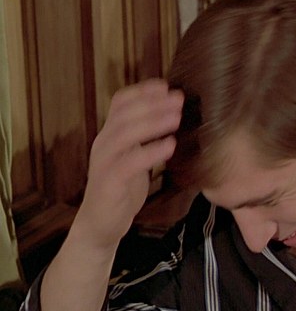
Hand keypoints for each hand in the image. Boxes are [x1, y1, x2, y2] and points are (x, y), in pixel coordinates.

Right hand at [75, 79, 182, 248]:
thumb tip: (172, 117)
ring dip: (153, 122)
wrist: (101, 225)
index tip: (166, 85)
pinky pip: (130, 162)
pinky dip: (151, 151)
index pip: (120, 103)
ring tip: (177, 116)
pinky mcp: (110, 181)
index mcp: (110, 135)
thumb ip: (146, 139)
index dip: (141, 91)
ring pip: (125, 133)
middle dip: (152, 103)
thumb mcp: (135, 158)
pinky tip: (170, 146)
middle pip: (124, 113)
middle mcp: (104, 144)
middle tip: (178, 98)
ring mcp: (104, 162)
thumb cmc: (122, 189)